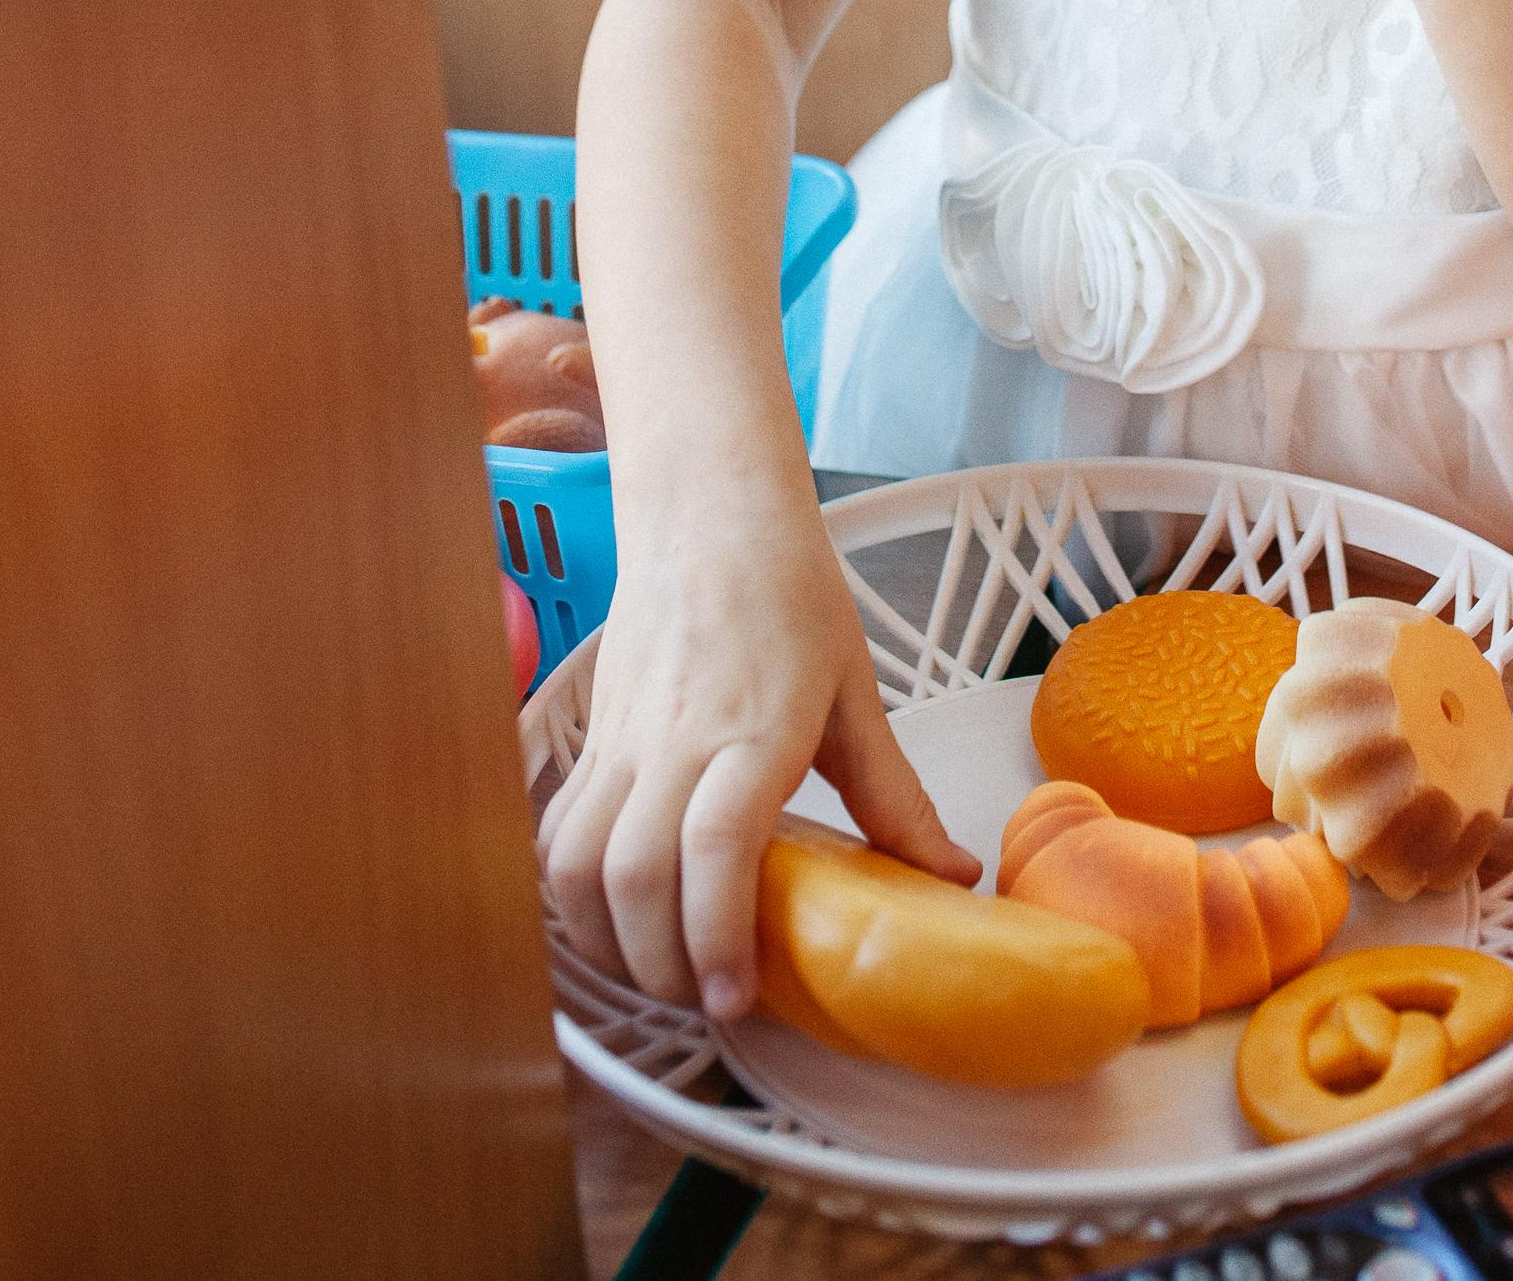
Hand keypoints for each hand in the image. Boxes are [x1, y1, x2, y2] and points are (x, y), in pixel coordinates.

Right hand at [538, 481, 976, 1020]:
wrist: (708, 513)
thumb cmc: (790, 593)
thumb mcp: (856, 693)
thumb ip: (894, 796)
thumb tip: (954, 876)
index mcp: (753, 729)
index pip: (714, 847)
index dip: (717, 934)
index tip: (738, 999)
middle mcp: (675, 742)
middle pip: (632, 876)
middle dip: (661, 963)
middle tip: (708, 1000)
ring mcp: (622, 742)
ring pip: (578, 865)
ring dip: (608, 941)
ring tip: (663, 971)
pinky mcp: (593, 739)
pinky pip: (558, 834)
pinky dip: (573, 895)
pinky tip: (615, 921)